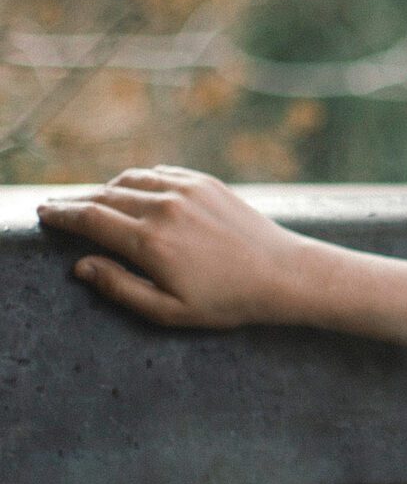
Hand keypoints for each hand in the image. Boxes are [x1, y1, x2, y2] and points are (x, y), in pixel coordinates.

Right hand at [36, 165, 327, 327]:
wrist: (285, 274)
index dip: (61, 215)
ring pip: (131, 180)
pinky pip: (161, 173)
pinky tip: (134, 189)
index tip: (44, 214)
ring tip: (93, 201)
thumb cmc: (228, 300)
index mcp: (150, 241)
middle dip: (76, 201)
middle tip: (58, 208)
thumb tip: (82, 265)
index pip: (89, 219)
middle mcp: (165, 208)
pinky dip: (139, 180)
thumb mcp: (170, 310)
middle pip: (104, 196)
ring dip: (106, 188)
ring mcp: (187, 190)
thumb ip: (120, 288)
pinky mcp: (207, 183)